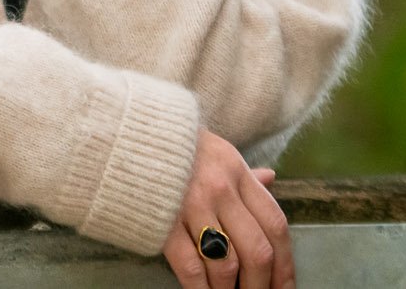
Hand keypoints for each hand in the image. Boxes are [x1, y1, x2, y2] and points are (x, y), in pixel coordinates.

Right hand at [161, 130, 293, 288]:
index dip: (285, 263)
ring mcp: (191, 206)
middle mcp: (220, 189)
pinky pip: (191, 267)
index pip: (275, 225)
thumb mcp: (214, 148)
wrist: (120, 133)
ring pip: (227, 265)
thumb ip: (243, 172)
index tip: (285, 287)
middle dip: (261, 285)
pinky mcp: (162, 222)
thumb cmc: (171, 144)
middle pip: (257, 251)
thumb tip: (270, 179)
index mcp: (236, 171)